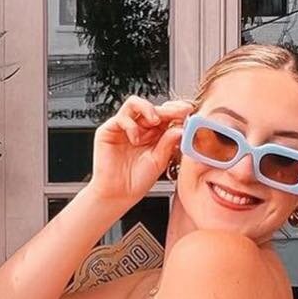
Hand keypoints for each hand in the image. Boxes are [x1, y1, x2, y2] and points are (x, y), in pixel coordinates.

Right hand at [87, 95, 193, 210]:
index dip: (177, 111)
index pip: (166, 115)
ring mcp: (124, 127)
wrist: (118, 195)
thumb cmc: (137, 181)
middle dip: (168, 109)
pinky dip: (131, 124)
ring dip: (148, 109)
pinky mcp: (109, 130)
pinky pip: (121, 117)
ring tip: (155, 121)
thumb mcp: (159, 161)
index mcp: (154, 134)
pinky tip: (135, 139)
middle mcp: (140, 128)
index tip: (188, 112)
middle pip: (154, 108)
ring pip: (135, 103)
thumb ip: (168, 143)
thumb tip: (181, 127)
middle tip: (179, 112)